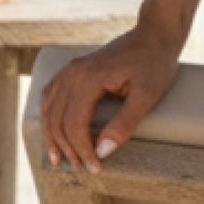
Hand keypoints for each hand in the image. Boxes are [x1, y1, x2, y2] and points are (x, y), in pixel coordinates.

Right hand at [38, 27, 182, 175]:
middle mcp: (73, 72)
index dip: (82, 150)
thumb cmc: (154, 63)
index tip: (95, 168)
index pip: (74, 125)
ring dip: (52, 137)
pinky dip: (48, 117)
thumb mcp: (147, 95)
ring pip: (49, 110)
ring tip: (60, 159)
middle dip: (67, 149)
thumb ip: (124, 124)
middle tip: (82, 168)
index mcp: (89, 78)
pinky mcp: (73, 69)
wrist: (154, 34)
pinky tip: (53, 131)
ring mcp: (71, 69)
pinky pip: (50, 95)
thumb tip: (101, 152)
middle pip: (58, 120)